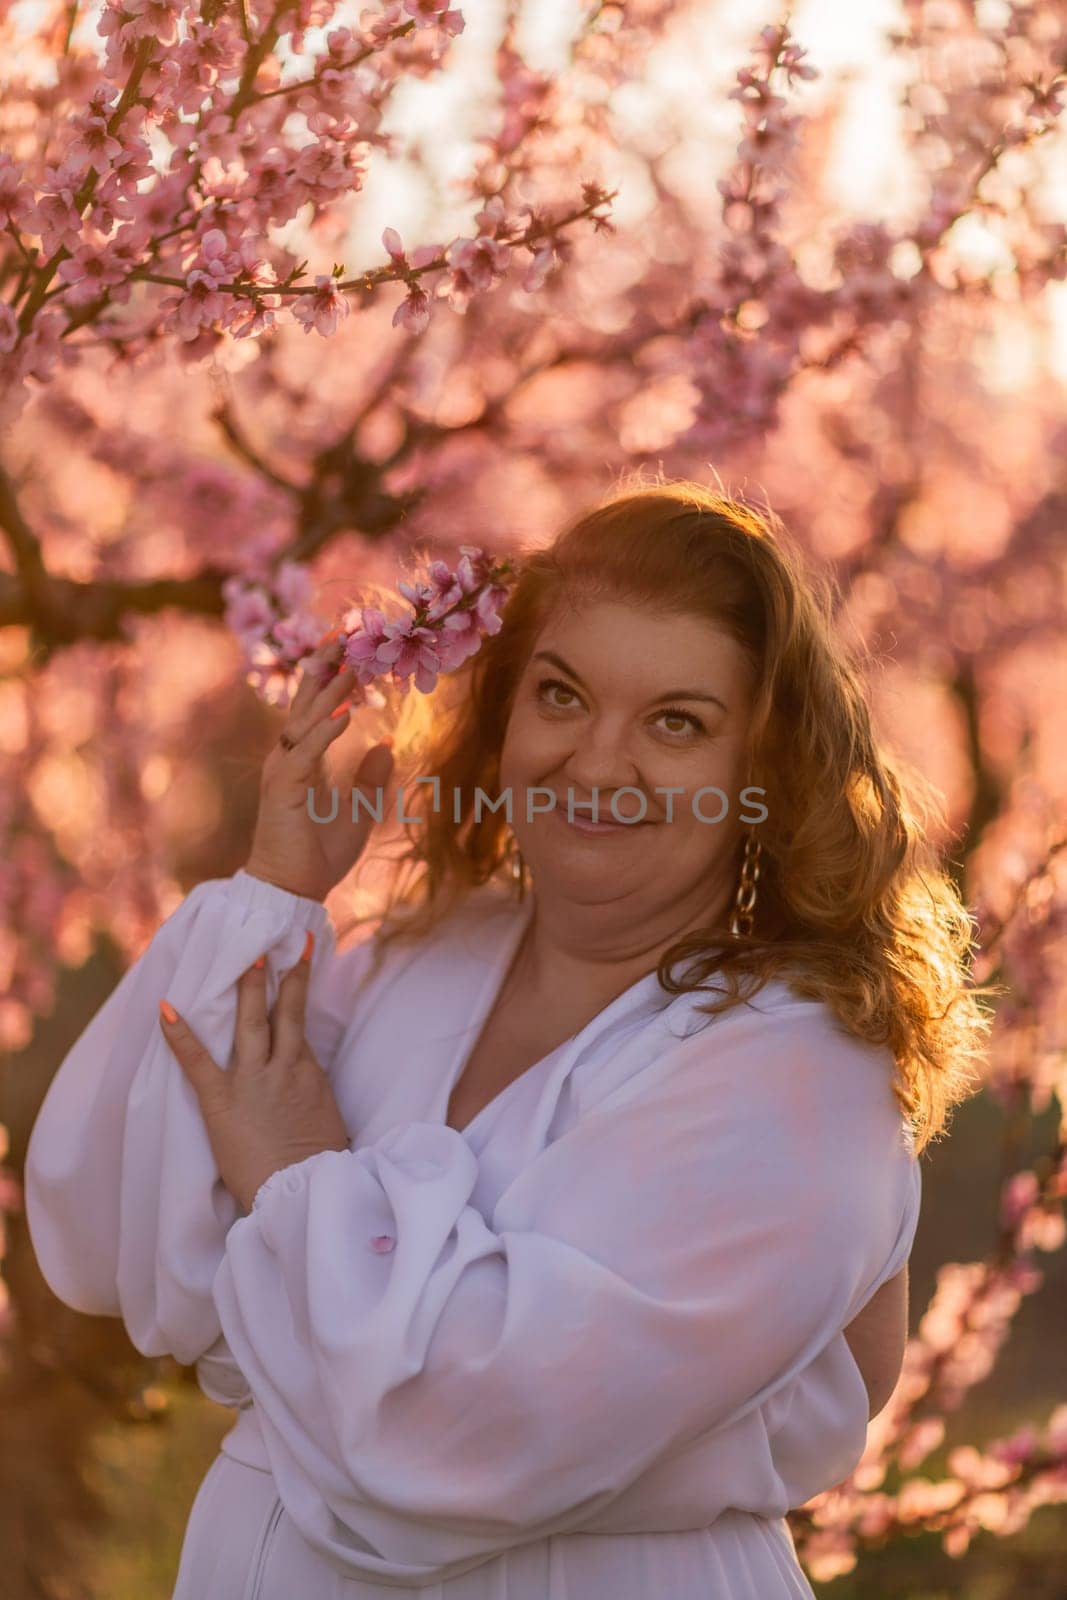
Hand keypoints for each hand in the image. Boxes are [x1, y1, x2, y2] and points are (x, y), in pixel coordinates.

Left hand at [158, 934, 350, 1213]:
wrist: (302, 1191)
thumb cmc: (319, 1169)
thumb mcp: (329, 1126)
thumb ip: (317, 1102)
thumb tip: (313, 1098)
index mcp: (309, 1076)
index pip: (298, 1030)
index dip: (296, 997)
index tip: (296, 967)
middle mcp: (284, 1068)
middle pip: (284, 1013)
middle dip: (282, 977)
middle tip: (277, 947)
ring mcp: (253, 1080)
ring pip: (252, 1023)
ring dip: (247, 989)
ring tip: (246, 958)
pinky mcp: (222, 1100)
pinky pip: (198, 1061)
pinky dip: (180, 1035)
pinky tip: (165, 1009)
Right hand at [246, 634, 394, 902]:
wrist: (292, 891)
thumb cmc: (318, 856)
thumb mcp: (357, 812)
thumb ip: (369, 780)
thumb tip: (386, 747)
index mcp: (302, 760)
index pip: (314, 707)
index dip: (329, 676)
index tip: (347, 646)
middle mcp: (287, 759)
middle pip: (304, 702)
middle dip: (324, 666)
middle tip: (344, 632)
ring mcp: (283, 772)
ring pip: (305, 721)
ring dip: (329, 693)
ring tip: (352, 665)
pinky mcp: (284, 790)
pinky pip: (305, 753)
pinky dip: (324, 732)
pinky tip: (346, 714)